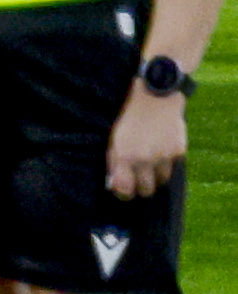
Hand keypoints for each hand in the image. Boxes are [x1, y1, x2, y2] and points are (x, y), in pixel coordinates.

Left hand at [113, 87, 191, 210]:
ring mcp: (164, 156)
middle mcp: (146, 160)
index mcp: (125, 157)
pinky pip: (173, 167)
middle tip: (138, 180)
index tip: (124, 190)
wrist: (154, 99)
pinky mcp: (179, 152)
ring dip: (155, 177)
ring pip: (162, 180)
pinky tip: (160, 153)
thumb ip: (114, 163)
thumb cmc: (129, 119)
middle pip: (147, 189)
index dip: (124, 193)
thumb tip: (115, 184)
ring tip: (149, 165)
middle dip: (141, 187)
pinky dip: (166, 165)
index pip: (126, 189)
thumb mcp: (114, 140)